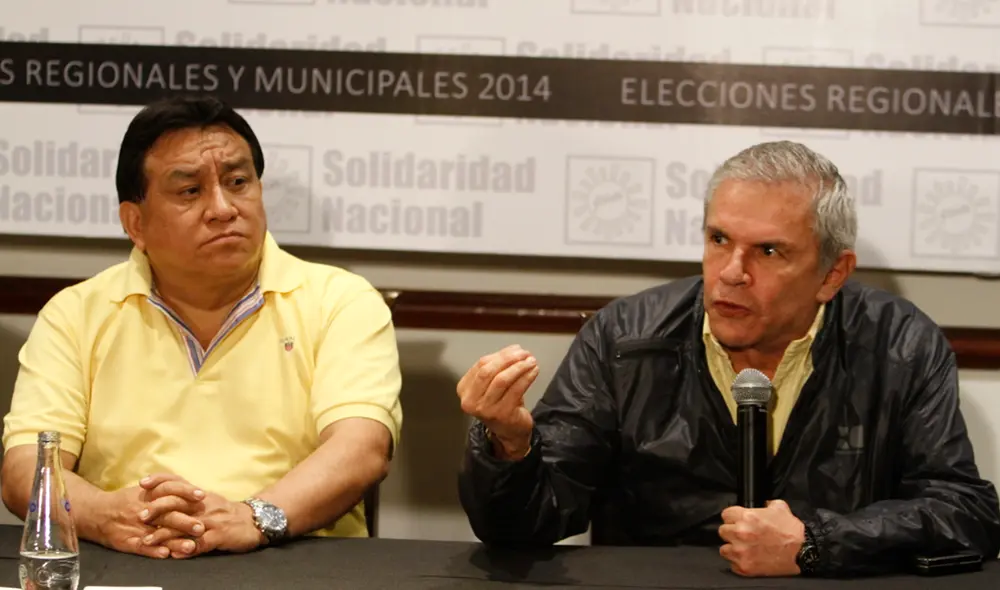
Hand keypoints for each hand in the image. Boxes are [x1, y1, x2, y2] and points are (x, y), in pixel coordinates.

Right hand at [88, 478, 202, 558]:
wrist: (97, 513)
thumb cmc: (126, 500)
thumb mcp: (145, 490)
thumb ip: (166, 488)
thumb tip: (192, 489)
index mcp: (149, 495)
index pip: (170, 490)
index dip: (186, 492)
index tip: (202, 496)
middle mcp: (144, 511)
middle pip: (167, 514)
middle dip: (185, 521)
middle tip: (201, 527)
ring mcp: (136, 527)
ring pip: (157, 534)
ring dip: (174, 541)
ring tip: (190, 546)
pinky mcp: (127, 541)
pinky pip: (141, 547)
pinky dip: (153, 551)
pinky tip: (165, 554)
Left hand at [140, 475, 262, 558]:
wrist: (253, 521)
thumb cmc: (226, 512)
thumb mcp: (207, 499)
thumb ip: (187, 497)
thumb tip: (163, 494)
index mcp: (199, 495)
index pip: (177, 482)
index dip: (160, 480)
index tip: (143, 482)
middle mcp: (203, 505)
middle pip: (177, 502)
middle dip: (157, 508)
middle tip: (141, 516)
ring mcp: (211, 521)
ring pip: (183, 525)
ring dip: (163, 534)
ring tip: (148, 541)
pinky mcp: (219, 536)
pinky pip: (199, 544)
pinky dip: (185, 549)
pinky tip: (173, 555)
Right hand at [457, 344, 538, 459]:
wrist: (509, 432)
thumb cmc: (500, 405)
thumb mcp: (492, 385)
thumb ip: (498, 366)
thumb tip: (514, 349)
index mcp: (464, 389)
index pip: (481, 365)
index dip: (500, 354)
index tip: (516, 349)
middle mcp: (470, 400)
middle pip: (488, 371)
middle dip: (508, 359)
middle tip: (524, 353)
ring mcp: (485, 409)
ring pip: (502, 380)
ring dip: (519, 367)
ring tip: (531, 361)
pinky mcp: (501, 414)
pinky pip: (516, 390)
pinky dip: (526, 377)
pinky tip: (534, 371)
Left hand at [718, 500, 804, 576]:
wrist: (803, 552)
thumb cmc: (792, 532)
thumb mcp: (780, 508)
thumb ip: (767, 504)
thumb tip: (764, 504)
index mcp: (747, 517)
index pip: (725, 514)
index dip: (732, 517)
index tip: (737, 521)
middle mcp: (741, 533)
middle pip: (723, 531)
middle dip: (732, 532)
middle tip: (743, 535)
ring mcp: (741, 552)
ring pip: (724, 549)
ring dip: (733, 548)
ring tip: (744, 548)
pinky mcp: (744, 567)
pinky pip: (733, 564)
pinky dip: (739, 562)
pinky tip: (749, 558)